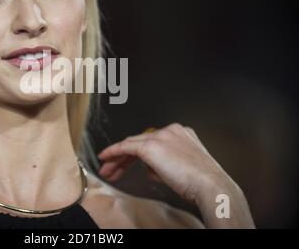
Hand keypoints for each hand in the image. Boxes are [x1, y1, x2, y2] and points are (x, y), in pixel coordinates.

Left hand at [97, 123, 254, 227]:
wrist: (211, 186)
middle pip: (140, 141)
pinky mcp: (151, 146)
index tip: (129, 163)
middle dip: (124, 157)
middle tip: (112, 168)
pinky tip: (105, 158)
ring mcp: (160, 136)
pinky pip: (126, 147)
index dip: (138, 153)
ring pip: (131, 144)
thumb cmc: (203, 183)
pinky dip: (114, 152)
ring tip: (107, 170)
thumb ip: (166, 163)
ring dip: (117, 158)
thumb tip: (151, 168)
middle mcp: (170, 130)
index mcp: (181, 133)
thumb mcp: (184, 168)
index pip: (152, 141)